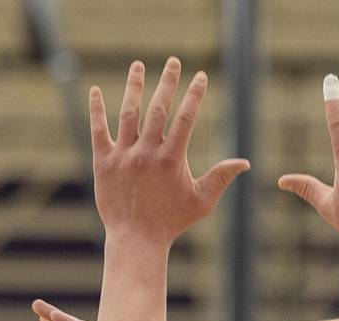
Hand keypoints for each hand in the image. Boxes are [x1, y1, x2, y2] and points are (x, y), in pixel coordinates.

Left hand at [90, 58, 249, 246]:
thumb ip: (221, 178)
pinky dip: (96, 109)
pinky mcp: (104, 162)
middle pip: (158, 108)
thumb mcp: (201, 202)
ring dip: (134, 86)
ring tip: (138, 65)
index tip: (200, 76)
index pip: (185, 118)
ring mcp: (124, 155)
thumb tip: (244, 163)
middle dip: (167, 82)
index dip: (194, 95)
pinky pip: (98, 130)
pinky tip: (94, 90)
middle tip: (173, 61)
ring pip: (128, 113)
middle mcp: (147, 153)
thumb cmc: (171, 222)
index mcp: (171, 159)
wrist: (136, 240)